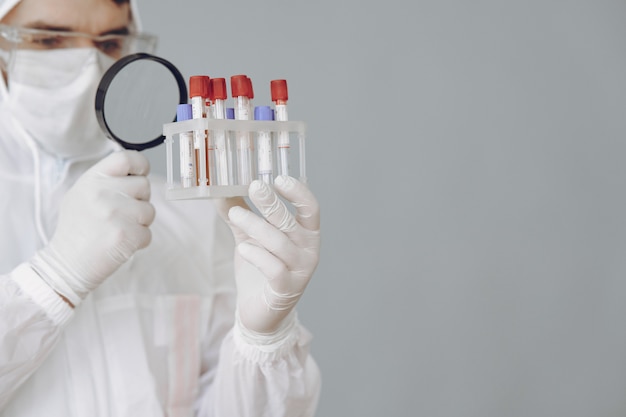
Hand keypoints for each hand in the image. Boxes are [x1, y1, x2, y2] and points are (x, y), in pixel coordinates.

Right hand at [32, 151, 154, 306]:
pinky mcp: (127, 235)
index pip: (127, 158)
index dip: (140, 165)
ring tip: (119, 229)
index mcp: (93, 179)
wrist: (67, 263)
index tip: (139, 175)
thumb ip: (107, 180)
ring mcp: (116, 214)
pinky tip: (120, 242)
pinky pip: (148, 233)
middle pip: (144, 185)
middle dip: (139, 200)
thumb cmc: (78, 228)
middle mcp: (104, 193)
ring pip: (150, 210)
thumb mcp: (83, 194)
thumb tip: (136, 172)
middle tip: (122, 213)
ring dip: (140, 222)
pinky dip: (138, 240)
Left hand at [216, 176, 319, 333]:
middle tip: (253, 186)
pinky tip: (242, 248)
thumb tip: (219, 188)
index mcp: (306, 233)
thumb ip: (238, 212)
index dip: (298, 191)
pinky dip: (257, 255)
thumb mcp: (248, 236)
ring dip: (256, 225)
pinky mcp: (286, 289)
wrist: (260, 312)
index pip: (310, 208)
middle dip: (271, 202)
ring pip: (279, 243)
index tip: (278, 177)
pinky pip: (273, 268)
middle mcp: (308, 250)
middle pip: (291, 221)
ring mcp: (300, 271)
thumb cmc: (260, 269)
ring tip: (236, 213)